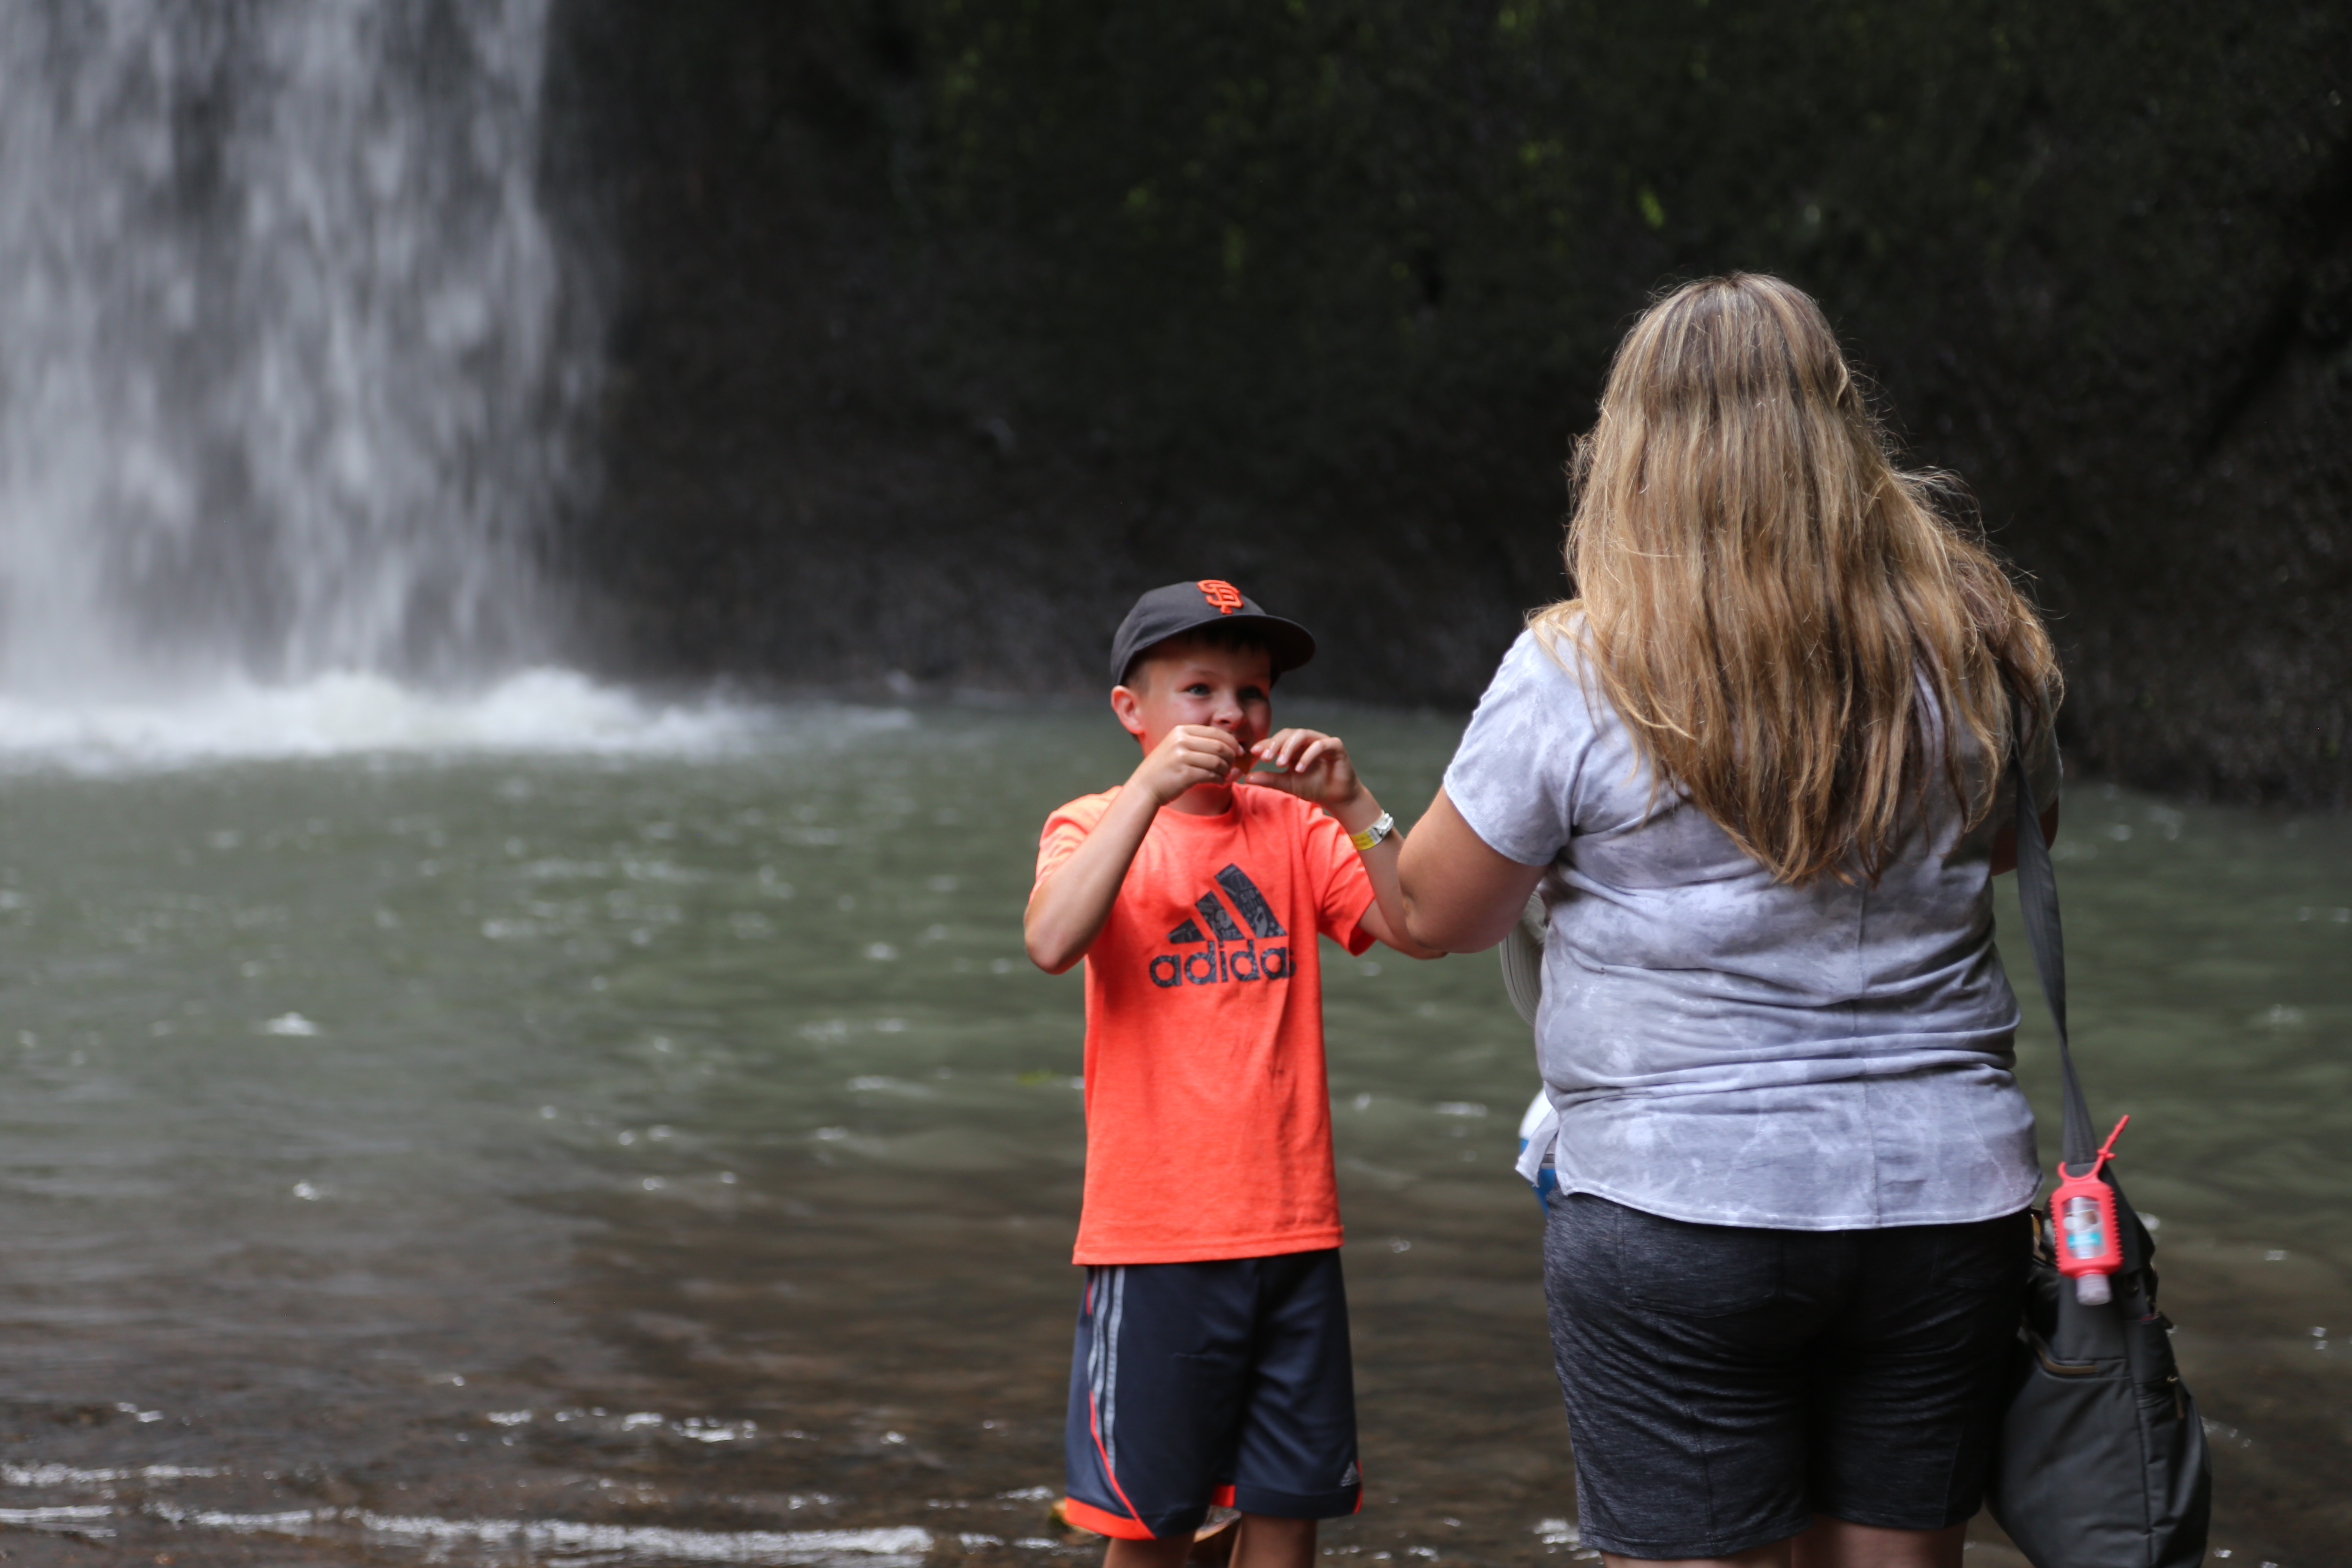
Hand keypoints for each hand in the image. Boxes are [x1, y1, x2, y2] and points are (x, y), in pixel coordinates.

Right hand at [1130, 724, 1244, 804]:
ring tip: (1225, 775)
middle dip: (1231, 757)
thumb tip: (1234, 747)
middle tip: (1233, 766)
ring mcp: (1181, 756)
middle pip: (1219, 746)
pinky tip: (1219, 782)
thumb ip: (1201, 743)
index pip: (1215, 732)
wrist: (1145, 787)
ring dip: (1226, 770)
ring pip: (1217, 761)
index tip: (1239, 752)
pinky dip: (1220, 779)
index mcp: (1181, 730)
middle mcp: (1181, 740)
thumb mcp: (1178, 747)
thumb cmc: (1166, 769)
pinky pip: (1211, 775)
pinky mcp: (1184, 773)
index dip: (1232, 742)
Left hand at [1240, 727, 1362, 815]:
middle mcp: (1307, 740)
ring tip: (1280, 763)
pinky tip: (1300, 768)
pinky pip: (1320, 745)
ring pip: (1302, 734)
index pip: (1278, 739)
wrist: (1336, 797)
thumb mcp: (1287, 783)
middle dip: (1275, 744)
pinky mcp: (1335, 746)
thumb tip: (1246, 777)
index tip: (1253, 752)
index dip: (1266, 744)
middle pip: (1288, 734)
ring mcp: (1321, 741)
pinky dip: (1308, 755)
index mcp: (1295, 746)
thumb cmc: (1313, 787)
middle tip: (1265, 758)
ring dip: (1289, 747)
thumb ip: (1269, 779)